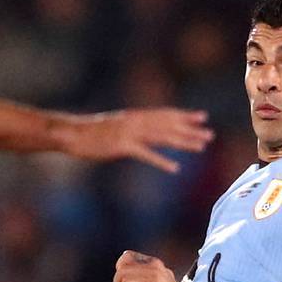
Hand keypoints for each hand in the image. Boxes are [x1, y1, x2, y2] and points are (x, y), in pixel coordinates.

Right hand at [63, 108, 211, 172]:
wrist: (72, 133)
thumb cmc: (92, 133)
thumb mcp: (116, 126)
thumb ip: (132, 128)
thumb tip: (145, 132)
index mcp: (135, 115)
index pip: (165, 114)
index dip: (184, 116)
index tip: (202, 117)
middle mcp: (136, 121)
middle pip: (169, 125)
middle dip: (191, 131)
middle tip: (210, 135)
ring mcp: (130, 133)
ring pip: (163, 137)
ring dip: (183, 142)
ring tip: (201, 147)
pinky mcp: (122, 146)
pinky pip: (146, 154)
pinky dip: (161, 160)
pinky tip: (175, 168)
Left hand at [114, 251, 195, 281]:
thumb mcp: (164, 276)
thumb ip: (149, 271)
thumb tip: (131, 271)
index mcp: (154, 262)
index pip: (127, 256)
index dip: (123, 267)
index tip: (127, 278)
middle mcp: (150, 267)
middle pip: (121, 266)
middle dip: (119, 279)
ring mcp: (147, 278)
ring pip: (121, 278)